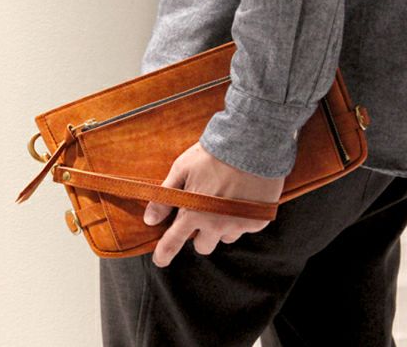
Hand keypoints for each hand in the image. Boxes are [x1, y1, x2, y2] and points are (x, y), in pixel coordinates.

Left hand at [143, 141, 284, 266]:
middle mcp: (216, 225)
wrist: (250, 145)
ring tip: (225, 201)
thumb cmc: (212, 155)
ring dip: (222, 226)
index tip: (160, 260)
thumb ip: (165, 197)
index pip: (174, 242)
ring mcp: (238, 224)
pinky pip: (245, 227)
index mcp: (194, 213)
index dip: (164, 254)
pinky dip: (241, 217)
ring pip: (225, 237)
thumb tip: (150, 220)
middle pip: (203, 246)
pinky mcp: (257, 221)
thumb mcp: (182, 170)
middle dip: (200, 234)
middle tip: (203, 214)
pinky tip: (242, 198)